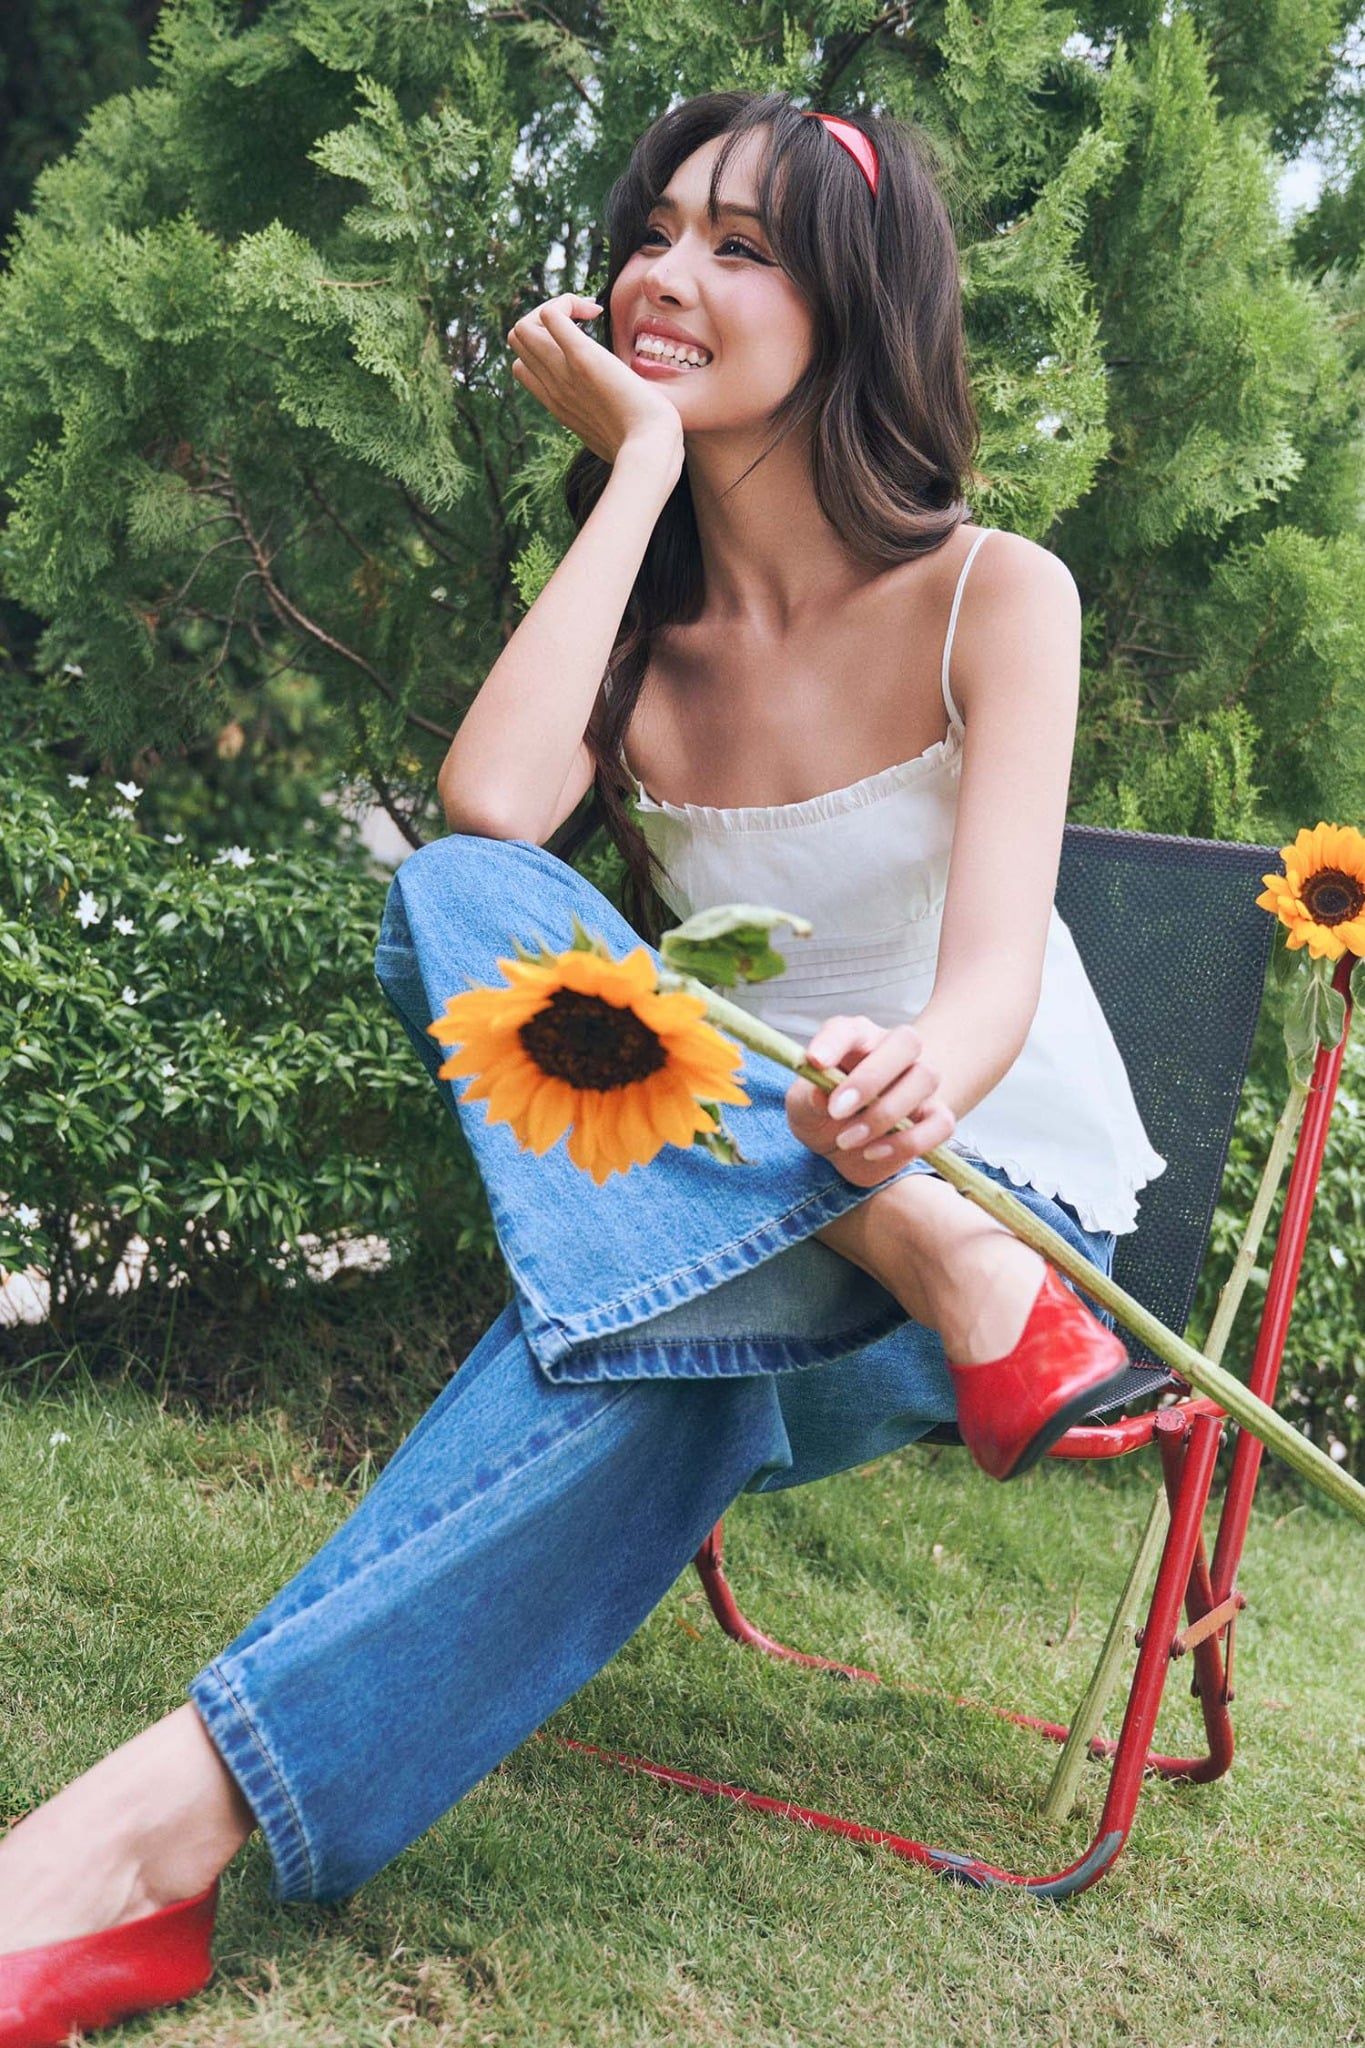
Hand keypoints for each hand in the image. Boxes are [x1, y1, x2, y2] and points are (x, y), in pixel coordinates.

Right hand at [505, 293, 684, 473]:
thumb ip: (604, 418)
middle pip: (517, 339)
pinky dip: (567, 304)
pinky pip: (550, 316)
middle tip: (583, 322)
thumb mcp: (610, 432)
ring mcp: (563, 373)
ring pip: (522, 327)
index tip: (578, 346)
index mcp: (557, 404)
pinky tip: (596, 313)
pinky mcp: (583, 358)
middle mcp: (552, 388)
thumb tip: (621, 419)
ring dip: (552, 308)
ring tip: (587, 314)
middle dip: (542, 318)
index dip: (543, 347)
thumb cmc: (641, 445)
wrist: (650, 449)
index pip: (522, 366)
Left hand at [784, 1015, 957, 1188]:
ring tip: (847, 1138)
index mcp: (856, 1039)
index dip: (833, 1042)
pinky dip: (909, 1141)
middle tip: (836, 1109)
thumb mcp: (802, 1107)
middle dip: (871, 1077)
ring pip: (926, 1079)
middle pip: (906, 1042)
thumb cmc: (820, 1113)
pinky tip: (873, 1152)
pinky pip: (942, 1123)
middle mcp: (893, 1053)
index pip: (850, 1028)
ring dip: (886, 1113)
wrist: (842, 1145)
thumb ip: (808, 1097)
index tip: (814, 1062)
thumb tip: (821, 1095)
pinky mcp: (933, 1118)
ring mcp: (918, 1084)